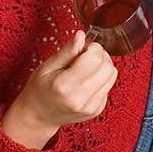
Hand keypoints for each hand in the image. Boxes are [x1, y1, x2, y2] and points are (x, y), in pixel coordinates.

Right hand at [1, 30, 117, 149]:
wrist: (39, 116)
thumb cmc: (40, 89)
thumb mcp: (47, 67)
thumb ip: (67, 51)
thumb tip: (82, 35)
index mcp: (65, 86)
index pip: (94, 59)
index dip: (92, 48)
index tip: (83, 47)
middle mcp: (81, 99)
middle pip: (107, 67)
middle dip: (99, 55)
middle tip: (84, 56)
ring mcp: (91, 107)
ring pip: (112, 75)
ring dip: (102, 65)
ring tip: (86, 67)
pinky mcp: (98, 109)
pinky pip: (109, 84)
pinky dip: (101, 78)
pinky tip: (86, 80)